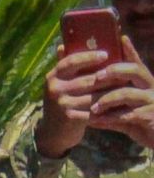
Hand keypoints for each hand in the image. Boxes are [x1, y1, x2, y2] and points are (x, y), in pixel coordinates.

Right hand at [37, 42, 119, 157]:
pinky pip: (94, 108)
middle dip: (108, 75)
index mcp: (53, 76)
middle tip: (125, 71)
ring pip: (93, 94)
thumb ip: (63, 66)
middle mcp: (55, 89)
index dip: (89, 57)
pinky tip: (119, 101)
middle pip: (87, 79)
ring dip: (112, 91)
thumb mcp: (59, 83)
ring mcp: (62, 104)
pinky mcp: (70, 117)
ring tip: (126, 85)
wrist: (52, 132)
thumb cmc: (61, 102)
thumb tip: (62, 45)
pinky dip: (108, 105)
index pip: (71, 61)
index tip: (106, 54)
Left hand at [88, 36, 153, 148]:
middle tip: (97, 75)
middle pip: (136, 71)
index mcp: (144, 82)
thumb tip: (89, 86)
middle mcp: (150, 87)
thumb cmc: (140, 120)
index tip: (119, 37)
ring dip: (107, 98)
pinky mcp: (149, 118)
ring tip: (92, 106)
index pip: (136, 62)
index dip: (129, 49)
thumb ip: (111, 96)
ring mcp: (151, 102)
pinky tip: (94, 121)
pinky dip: (108, 118)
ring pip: (129, 93)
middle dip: (115, 70)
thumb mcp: (127, 106)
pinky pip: (127, 116)